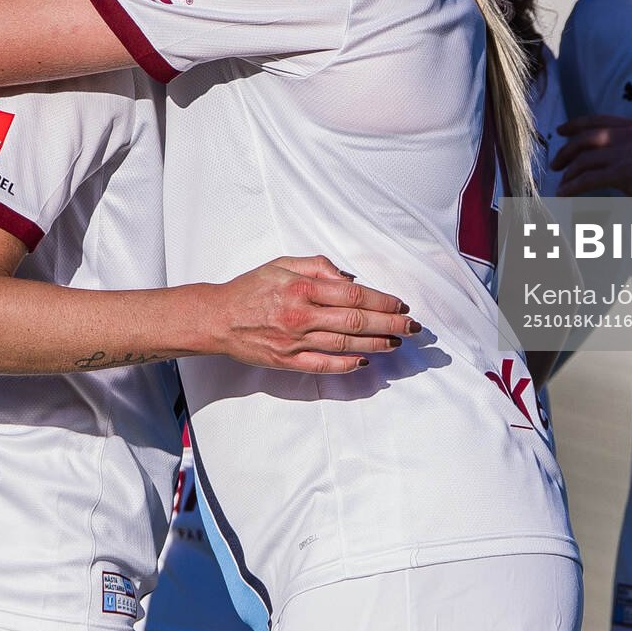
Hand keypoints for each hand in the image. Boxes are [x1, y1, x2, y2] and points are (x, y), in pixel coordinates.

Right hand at [207, 256, 416, 373]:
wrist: (218, 318)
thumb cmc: (251, 288)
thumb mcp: (282, 264)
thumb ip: (317, 266)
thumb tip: (348, 278)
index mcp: (302, 289)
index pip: (353, 295)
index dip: (381, 301)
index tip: (400, 304)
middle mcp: (302, 316)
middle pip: (356, 322)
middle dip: (390, 324)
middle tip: (413, 327)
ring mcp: (295, 342)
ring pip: (345, 345)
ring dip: (376, 345)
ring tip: (397, 342)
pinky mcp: (288, 362)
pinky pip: (324, 366)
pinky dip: (347, 365)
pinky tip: (365, 362)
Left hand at [550, 114, 631, 196]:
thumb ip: (627, 142)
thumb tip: (597, 148)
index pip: (597, 120)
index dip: (575, 125)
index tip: (560, 131)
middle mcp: (630, 134)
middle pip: (586, 138)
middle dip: (566, 151)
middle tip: (555, 164)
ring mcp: (627, 152)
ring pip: (584, 159)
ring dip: (569, 173)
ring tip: (562, 183)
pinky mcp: (624, 172)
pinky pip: (588, 179)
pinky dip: (573, 186)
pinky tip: (565, 193)